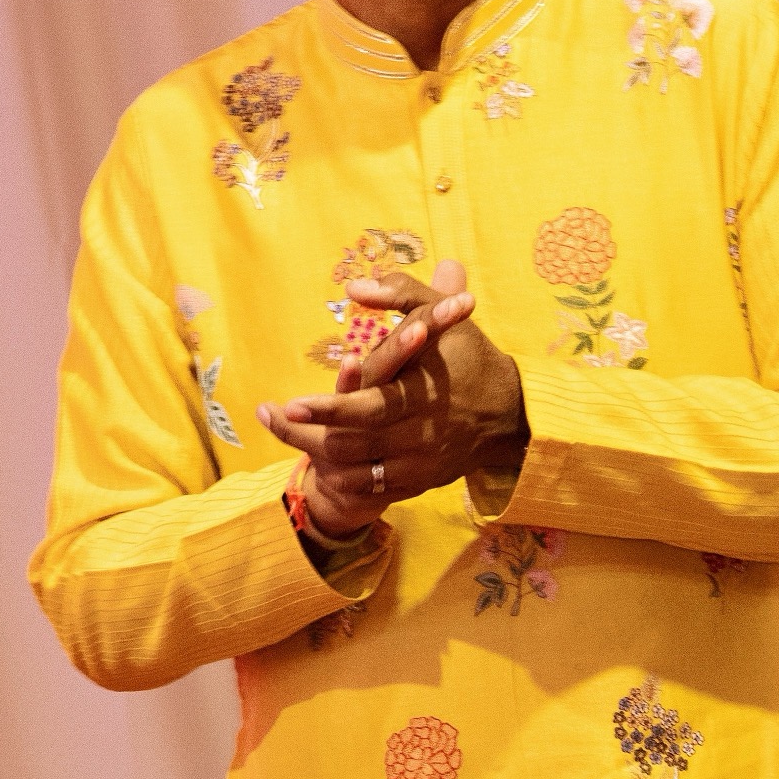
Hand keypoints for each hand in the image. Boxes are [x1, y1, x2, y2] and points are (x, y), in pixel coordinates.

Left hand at [259, 257, 526, 530]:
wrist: (508, 411)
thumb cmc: (466, 355)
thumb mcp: (440, 314)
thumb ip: (400, 294)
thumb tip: (354, 288)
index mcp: (423, 394)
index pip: (371, 406)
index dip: (330, 408)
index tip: (291, 403)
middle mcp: (421, 434)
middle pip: (354, 445)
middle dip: (306, 435)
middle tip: (270, 416)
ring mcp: (420, 463)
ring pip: (358, 472)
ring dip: (315, 457)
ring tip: (280, 430)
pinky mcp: (420, 480)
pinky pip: (374, 490)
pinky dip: (344, 478)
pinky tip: (318, 460)